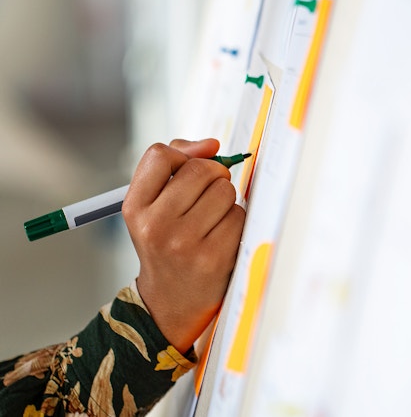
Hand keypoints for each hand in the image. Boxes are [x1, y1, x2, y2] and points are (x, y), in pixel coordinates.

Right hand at [122, 138, 245, 353]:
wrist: (170, 302)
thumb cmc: (166, 242)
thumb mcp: (153, 206)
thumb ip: (177, 164)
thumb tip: (213, 145)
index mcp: (135, 207)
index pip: (160, 154)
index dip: (184, 155)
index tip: (190, 169)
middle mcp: (156, 225)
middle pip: (202, 169)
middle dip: (213, 177)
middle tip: (206, 197)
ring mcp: (185, 243)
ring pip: (225, 191)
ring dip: (226, 201)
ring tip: (211, 221)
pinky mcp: (214, 258)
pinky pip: (239, 216)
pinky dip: (235, 222)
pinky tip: (221, 238)